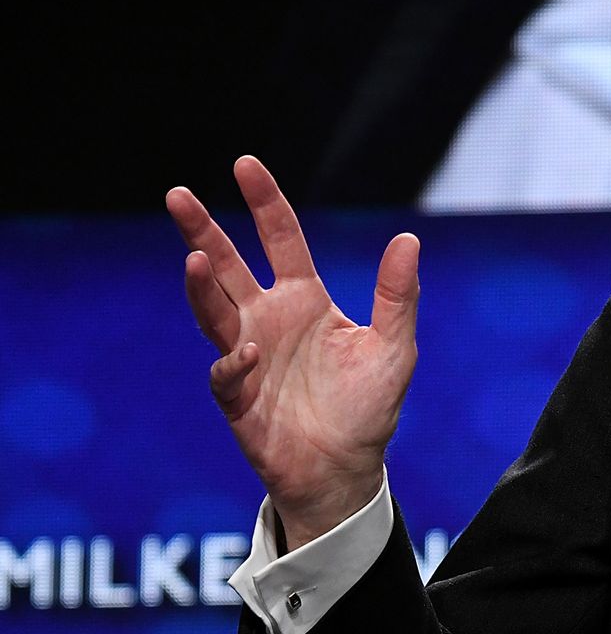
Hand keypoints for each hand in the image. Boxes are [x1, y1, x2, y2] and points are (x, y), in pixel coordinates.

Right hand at [167, 156, 419, 549]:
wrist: (347, 469)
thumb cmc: (369, 407)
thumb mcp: (395, 347)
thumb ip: (398, 296)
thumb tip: (409, 240)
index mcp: (305, 300)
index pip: (280, 239)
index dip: (264, 202)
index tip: (245, 164)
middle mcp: (269, 319)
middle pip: (228, 265)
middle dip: (202, 231)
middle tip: (177, 195)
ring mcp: (248, 356)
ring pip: (213, 311)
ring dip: (202, 287)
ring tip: (195, 258)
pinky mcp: (238, 396)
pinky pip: (227, 371)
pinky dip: (234, 361)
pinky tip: (249, 354)